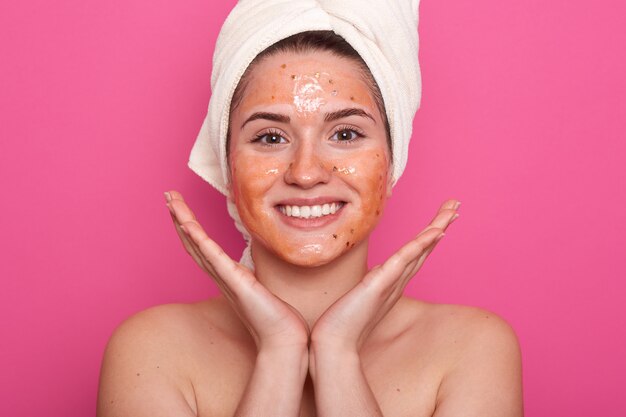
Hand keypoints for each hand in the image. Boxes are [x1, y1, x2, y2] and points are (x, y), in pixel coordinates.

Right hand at [164, 190, 309, 351]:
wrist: (284, 339)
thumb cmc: (276, 318)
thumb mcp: (262, 291)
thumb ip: (253, 280)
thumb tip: (256, 272)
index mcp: (227, 275)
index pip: (202, 246)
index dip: (189, 226)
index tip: (180, 205)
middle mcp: (221, 276)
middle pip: (193, 242)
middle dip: (179, 217)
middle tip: (167, 195)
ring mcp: (226, 279)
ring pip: (198, 245)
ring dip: (183, 221)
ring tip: (171, 201)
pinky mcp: (236, 283)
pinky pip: (214, 258)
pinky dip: (199, 241)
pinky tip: (188, 225)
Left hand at [309, 199, 460, 353]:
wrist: (334, 344)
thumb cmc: (343, 325)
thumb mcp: (359, 298)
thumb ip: (370, 285)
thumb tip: (373, 274)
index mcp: (392, 284)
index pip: (415, 255)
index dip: (429, 237)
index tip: (441, 220)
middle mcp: (397, 283)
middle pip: (424, 249)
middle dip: (440, 225)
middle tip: (455, 205)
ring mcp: (391, 284)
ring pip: (419, 250)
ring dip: (436, 228)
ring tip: (451, 209)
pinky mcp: (379, 285)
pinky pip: (403, 260)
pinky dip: (420, 245)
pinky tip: (434, 231)